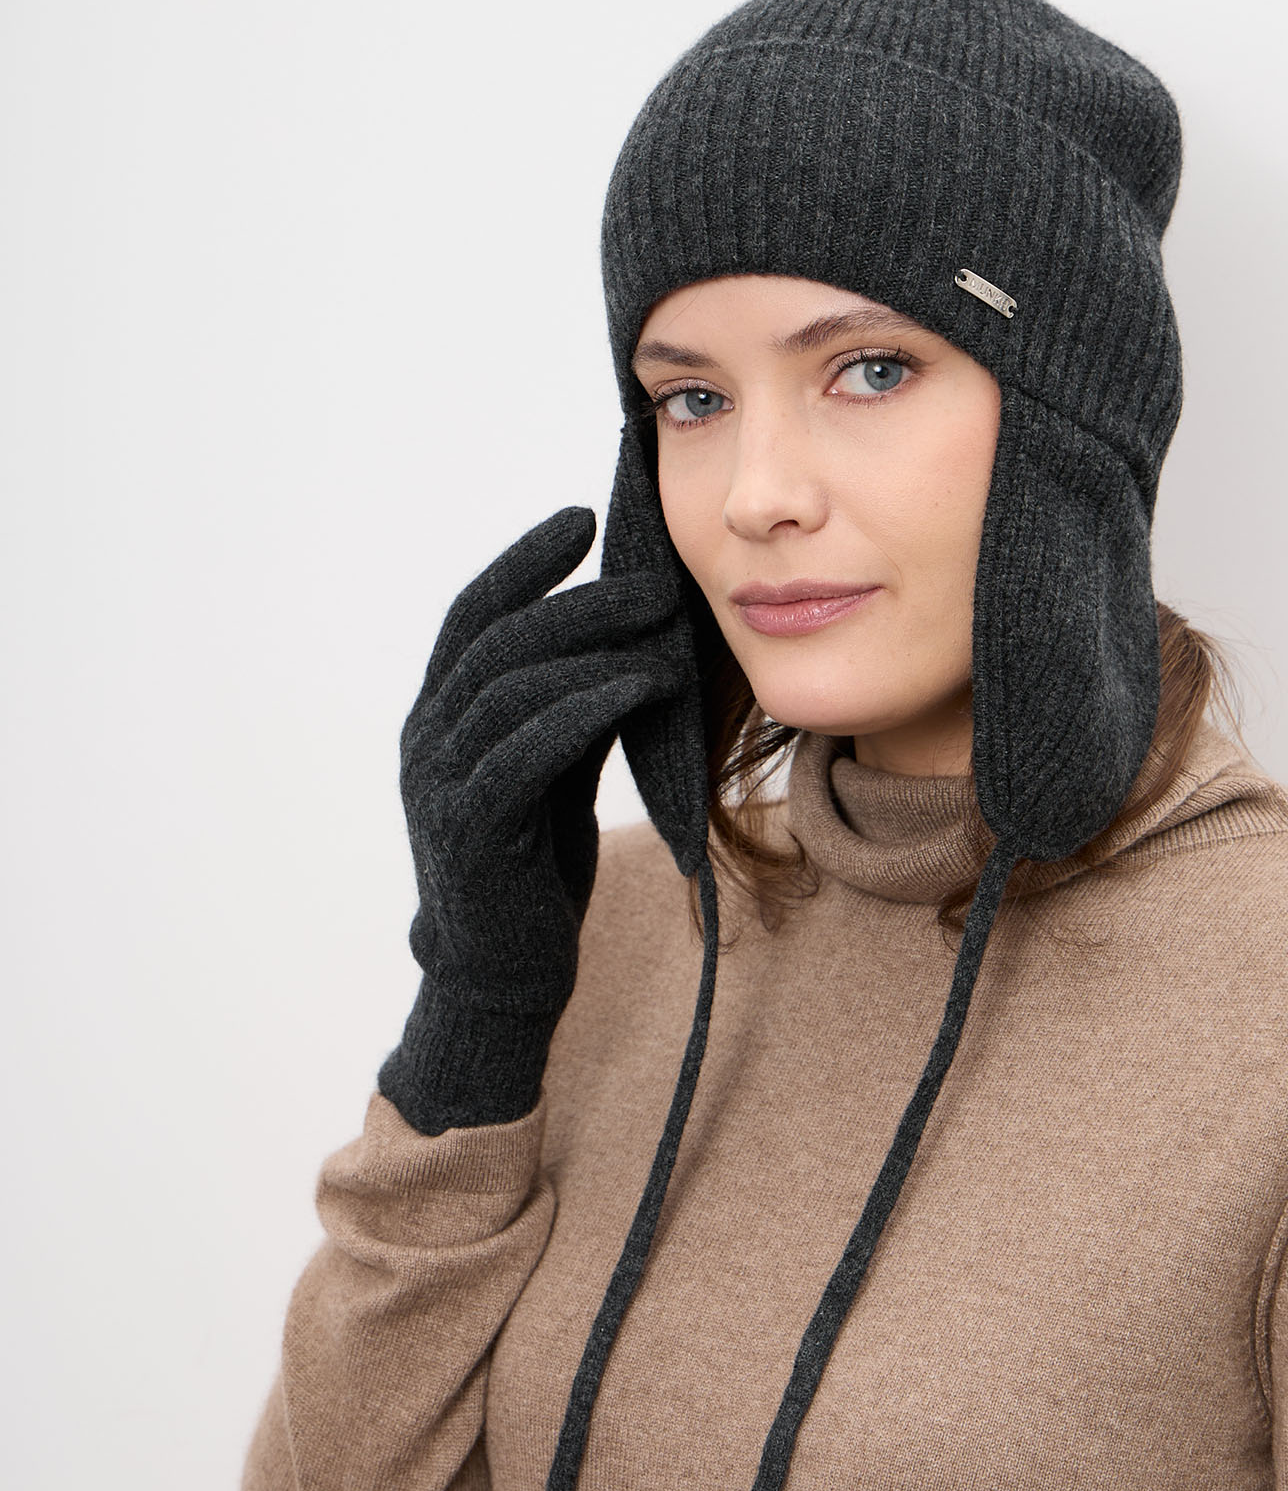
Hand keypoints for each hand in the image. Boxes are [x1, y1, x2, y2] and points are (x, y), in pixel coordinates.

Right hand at [377, 505, 685, 1131]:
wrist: (503, 972)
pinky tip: (633, 689)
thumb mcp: (551, 769)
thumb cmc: (532, 866)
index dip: (525, 561)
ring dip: (590, 649)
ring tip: (660, 629)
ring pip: (509, 687)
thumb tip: (626, 638)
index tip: (583, 518)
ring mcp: (439, 784)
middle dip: (578, 600)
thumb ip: (566, 706)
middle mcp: (426, 738)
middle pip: (498, 640)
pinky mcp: (470, 830)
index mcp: (440, 716)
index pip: (474, 615)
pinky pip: (520, 753)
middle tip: (651, 579)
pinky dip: (579, 712)